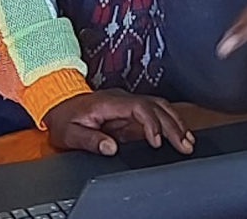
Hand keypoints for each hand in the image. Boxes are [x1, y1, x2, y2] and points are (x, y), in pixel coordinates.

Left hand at [43, 90, 194, 156]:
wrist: (58, 105)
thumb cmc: (64, 119)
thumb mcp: (70, 133)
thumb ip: (90, 140)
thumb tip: (111, 147)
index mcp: (109, 102)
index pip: (139, 107)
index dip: (152, 123)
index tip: (157, 142)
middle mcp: (122, 99)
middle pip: (155, 106)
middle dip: (172, 125)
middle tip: (184, 145)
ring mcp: (127, 104)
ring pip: (159, 106)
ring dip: (175, 122)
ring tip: (188, 140)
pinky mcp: (130, 111)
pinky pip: (155, 113)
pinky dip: (170, 122)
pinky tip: (179, 134)